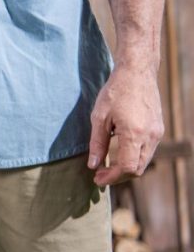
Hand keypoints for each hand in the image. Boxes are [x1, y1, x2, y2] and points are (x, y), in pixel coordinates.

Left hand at [87, 60, 164, 186]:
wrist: (137, 72)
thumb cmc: (115, 92)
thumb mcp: (99, 117)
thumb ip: (97, 143)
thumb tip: (93, 165)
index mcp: (135, 133)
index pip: (127, 167)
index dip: (112, 177)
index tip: (97, 178)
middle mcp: (151, 135)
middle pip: (137, 168)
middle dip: (118, 176)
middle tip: (99, 176)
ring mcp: (157, 132)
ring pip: (144, 161)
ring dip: (126, 168)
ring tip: (106, 168)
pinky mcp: (158, 129)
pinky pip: (147, 151)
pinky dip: (134, 158)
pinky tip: (118, 154)